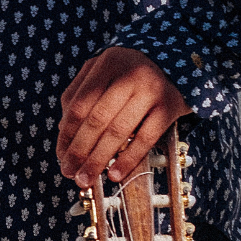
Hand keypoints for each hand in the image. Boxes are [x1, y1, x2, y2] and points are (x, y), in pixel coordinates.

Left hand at [57, 46, 191, 187]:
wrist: (179, 62)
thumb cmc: (133, 70)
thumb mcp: (106, 69)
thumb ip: (82, 92)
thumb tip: (64, 129)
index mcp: (108, 63)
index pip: (80, 104)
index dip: (67, 133)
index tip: (61, 155)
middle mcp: (129, 75)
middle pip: (96, 119)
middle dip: (79, 150)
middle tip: (70, 172)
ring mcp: (151, 91)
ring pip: (118, 131)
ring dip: (98, 159)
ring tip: (86, 178)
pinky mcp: (169, 107)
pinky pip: (145, 139)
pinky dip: (128, 159)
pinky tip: (114, 174)